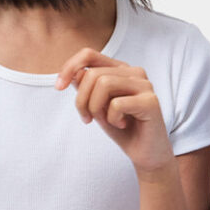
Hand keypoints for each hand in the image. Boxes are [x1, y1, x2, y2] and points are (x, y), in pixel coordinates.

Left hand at [58, 50, 172, 174]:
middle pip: (93, 74)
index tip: (58, 87)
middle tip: (86, 119)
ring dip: (95, 108)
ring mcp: (145, 85)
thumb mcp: (97, 107)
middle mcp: (135, 73)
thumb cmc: (122, 130)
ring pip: (103, 84)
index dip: (69, 67)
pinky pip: (117, 104)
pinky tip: (121, 126)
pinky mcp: (151, 102)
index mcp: (121, 69)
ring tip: (105, 122)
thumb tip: (74, 74)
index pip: (89, 55)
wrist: (146, 154)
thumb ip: (86, 88)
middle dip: (81, 100)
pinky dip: (112, 119)